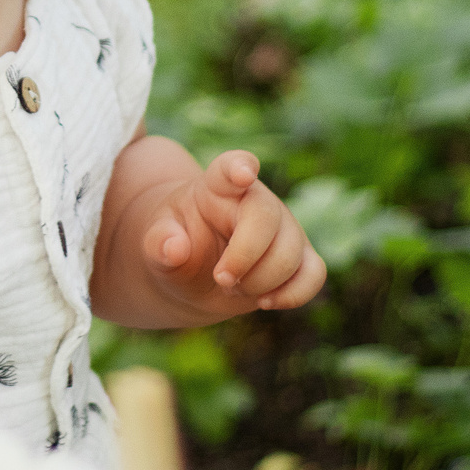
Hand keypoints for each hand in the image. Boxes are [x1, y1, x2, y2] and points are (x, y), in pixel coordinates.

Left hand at [138, 150, 326, 319]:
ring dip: (260, 282)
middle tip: (220, 280)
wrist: (194, 273)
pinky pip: (314, 274)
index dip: (239, 167)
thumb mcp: (154, 245)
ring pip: (291, 252)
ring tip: (232, 288)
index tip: (242, 174)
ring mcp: (284, 227)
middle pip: (267, 217)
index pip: (231, 167)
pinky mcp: (299, 257)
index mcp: (217, 186)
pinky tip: (265, 302)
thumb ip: (158, 244)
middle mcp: (257, 200)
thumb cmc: (177, 247)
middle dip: (244, 256)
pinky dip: (293, 294)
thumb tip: (175, 248)